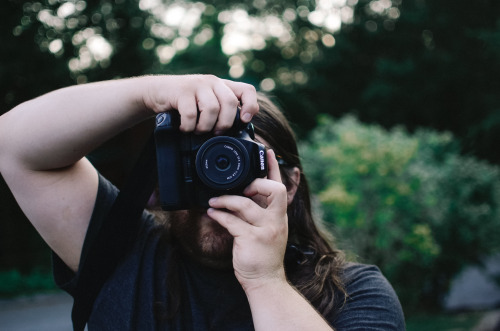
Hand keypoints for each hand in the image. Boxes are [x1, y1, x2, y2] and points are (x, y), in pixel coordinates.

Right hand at [142, 75, 257, 133]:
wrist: (156, 91)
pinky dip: (188, 126)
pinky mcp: (181, 91)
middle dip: (224, 124)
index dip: (250, 106)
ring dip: (205, 126)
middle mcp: (212, 82)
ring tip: (197, 130)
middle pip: (230, 103)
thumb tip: (239, 130)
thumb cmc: (184, 102)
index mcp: (222, 86)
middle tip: (215, 132)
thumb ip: (222, 110)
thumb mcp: (206, 102)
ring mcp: (197, 84)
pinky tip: (184, 128)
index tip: (244, 121)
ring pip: (212, 109)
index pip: (247, 90)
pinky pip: (191, 114)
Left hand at [207, 149, 288, 289]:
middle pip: (274, 190)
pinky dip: (219, 215)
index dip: (274, 167)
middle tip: (242, 187)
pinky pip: (232, 221)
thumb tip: (244, 193)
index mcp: (279, 215)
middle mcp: (276, 220)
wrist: (266, 280)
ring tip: (214, 200)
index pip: (281, 186)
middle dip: (257, 183)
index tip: (268, 151)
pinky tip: (212, 212)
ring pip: (246, 204)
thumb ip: (261, 211)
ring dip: (226, 199)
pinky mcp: (251, 240)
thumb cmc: (264, 254)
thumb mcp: (269, 229)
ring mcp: (265, 230)